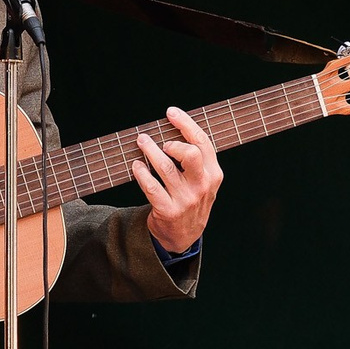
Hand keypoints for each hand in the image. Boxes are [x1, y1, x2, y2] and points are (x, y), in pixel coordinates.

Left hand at [134, 107, 221, 254]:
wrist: (184, 236)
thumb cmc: (191, 200)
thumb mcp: (203, 181)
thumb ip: (196, 159)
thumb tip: (175, 128)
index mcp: (213, 174)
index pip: (202, 142)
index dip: (185, 124)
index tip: (170, 112)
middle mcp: (201, 186)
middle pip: (190, 154)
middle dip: (172, 142)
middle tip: (161, 141)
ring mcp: (185, 199)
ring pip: (165, 168)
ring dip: (150, 151)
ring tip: (142, 141)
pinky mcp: (168, 210)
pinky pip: (151, 187)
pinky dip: (141, 173)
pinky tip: (136, 165)